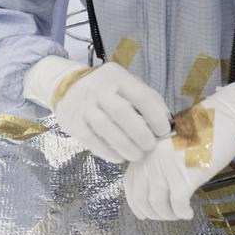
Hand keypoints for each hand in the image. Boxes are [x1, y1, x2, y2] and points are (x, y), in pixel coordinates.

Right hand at [23, 56, 171, 161]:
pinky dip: (107, 152)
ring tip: (137, 156)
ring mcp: (83, 106)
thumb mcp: (127, 85)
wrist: (67, 86)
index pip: (141, 96)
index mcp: (118, 77)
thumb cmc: (107, 89)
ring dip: (125, 146)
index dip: (155, 116)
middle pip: (121, 113)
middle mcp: (99, 89)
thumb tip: (167, 123)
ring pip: (105, 128)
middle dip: (140, 133)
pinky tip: (119, 157)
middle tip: (150, 146)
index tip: (164, 131)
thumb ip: (146, 100)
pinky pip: (91, 140)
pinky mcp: (72, 122)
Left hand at [123, 77, 234, 219]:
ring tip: (178, 214)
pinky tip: (188, 213)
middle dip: (152, 213)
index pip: (129, 184)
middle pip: (142, 198)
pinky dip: (182, 213)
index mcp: (145, 150)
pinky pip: (177, 205)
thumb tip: (151, 191)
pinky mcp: (185, 177)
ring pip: (158, 205)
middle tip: (165, 217)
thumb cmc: (200, 130)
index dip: (135, 204)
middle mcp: (151, 160)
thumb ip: (155, 162)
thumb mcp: (168, 144)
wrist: (224, 120)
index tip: (143, 214)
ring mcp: (166, 169)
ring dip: (168, 215)